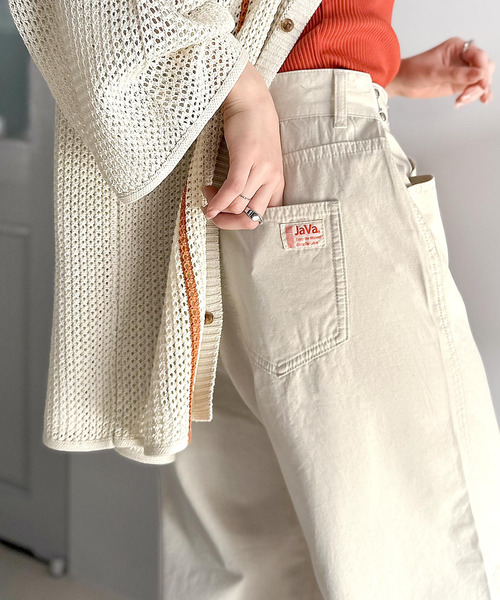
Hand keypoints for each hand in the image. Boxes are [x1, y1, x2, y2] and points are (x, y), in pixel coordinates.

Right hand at [201, 61, 284, 229]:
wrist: (250, 100)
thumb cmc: (252, 130)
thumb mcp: (260, 161)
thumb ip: (254, 182)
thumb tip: (233, 206)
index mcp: (277, 182)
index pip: (266, 216)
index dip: (243, 222)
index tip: (227, 215)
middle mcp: (273, 178)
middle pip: (252, 219)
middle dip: (229, 222)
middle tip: (214, 213)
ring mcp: (262, 169)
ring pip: (238, 206)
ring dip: (218, 206)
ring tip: (207, 193)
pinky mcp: (247, 159)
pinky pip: (232, 191)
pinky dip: (217, 202)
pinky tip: (207, 204)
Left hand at [386, 37, 493, 107]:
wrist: (401, 82)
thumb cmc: (413, 71)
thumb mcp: (435, 73)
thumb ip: (457, 75)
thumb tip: (480, 75)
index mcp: (459, 47)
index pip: (479, 56)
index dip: (483, 70)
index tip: (481, 84)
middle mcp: (463, 57)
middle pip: (484, 68)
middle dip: (480, 83)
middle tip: (467, 95)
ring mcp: (462, 71)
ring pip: (480, 81)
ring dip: (474, 93)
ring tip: (460, 101)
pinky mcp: (458, 84)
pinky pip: (472, 90)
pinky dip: (472, 97)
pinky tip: (464, 103)